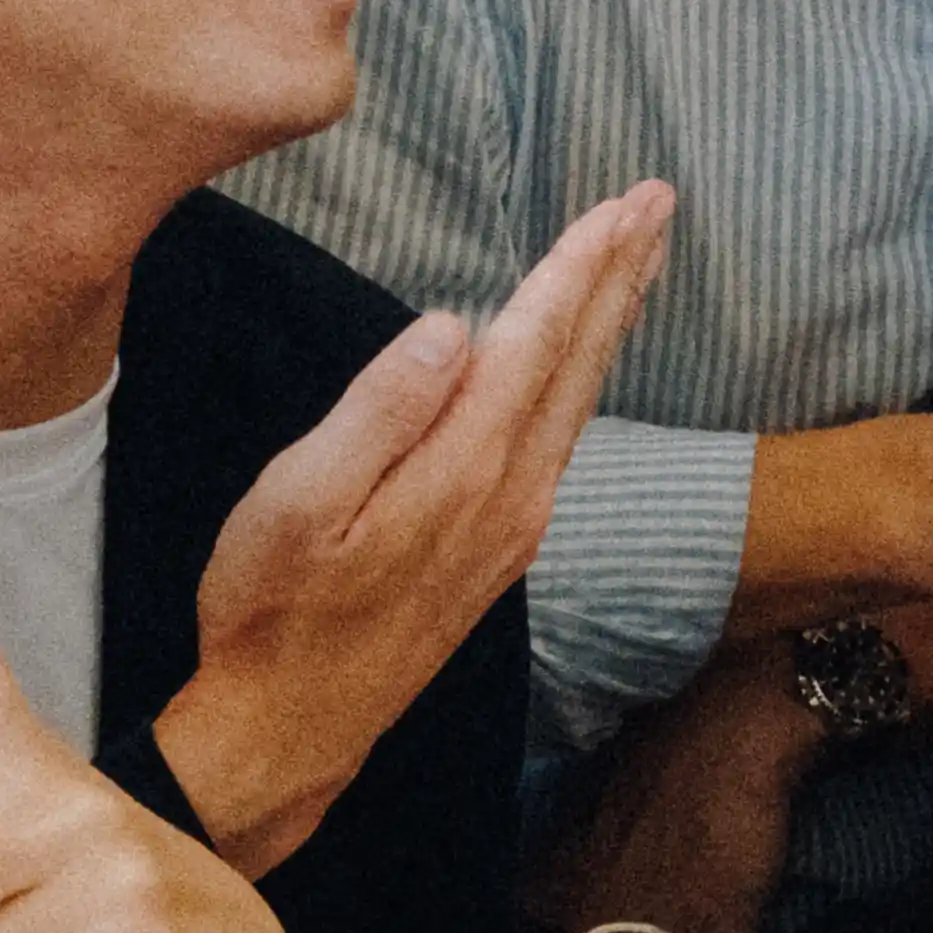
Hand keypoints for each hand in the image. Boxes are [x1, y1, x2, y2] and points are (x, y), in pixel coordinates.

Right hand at [166, 185, 672, 868]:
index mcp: (461, 468)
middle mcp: (509, 495)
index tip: (622, 201)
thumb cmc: (271, 610)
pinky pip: (561, 438)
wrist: (291, 731)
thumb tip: (453, 325)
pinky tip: (581, 362)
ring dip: (610, 322)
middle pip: (577, 363)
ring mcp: (511, 527)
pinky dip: (582, 379)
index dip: (578, 266)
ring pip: (578, 400)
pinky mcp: (499, 550)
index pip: (533, 341)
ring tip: (639, 259)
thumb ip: (379, 410)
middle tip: (661, 201)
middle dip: (619, 276)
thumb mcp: (298, 501)